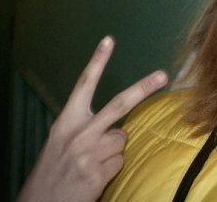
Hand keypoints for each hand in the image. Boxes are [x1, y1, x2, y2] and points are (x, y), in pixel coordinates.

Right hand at [17, 36, 167, 201]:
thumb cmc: (53, 170)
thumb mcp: (61, 141)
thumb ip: (86, 127)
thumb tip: (118, 125)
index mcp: (66, 121)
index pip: (84, 85)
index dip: (97, 61)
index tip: (109, 39)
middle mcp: (79, 133)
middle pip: (119, 104)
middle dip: (144, 87)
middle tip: (163, 75)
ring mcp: (89, 153)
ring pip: (122, 139)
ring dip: (113, 151)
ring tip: (92, 164)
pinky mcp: (97, 173)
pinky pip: (120, 162)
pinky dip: (111, 169)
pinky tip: (93, 177)